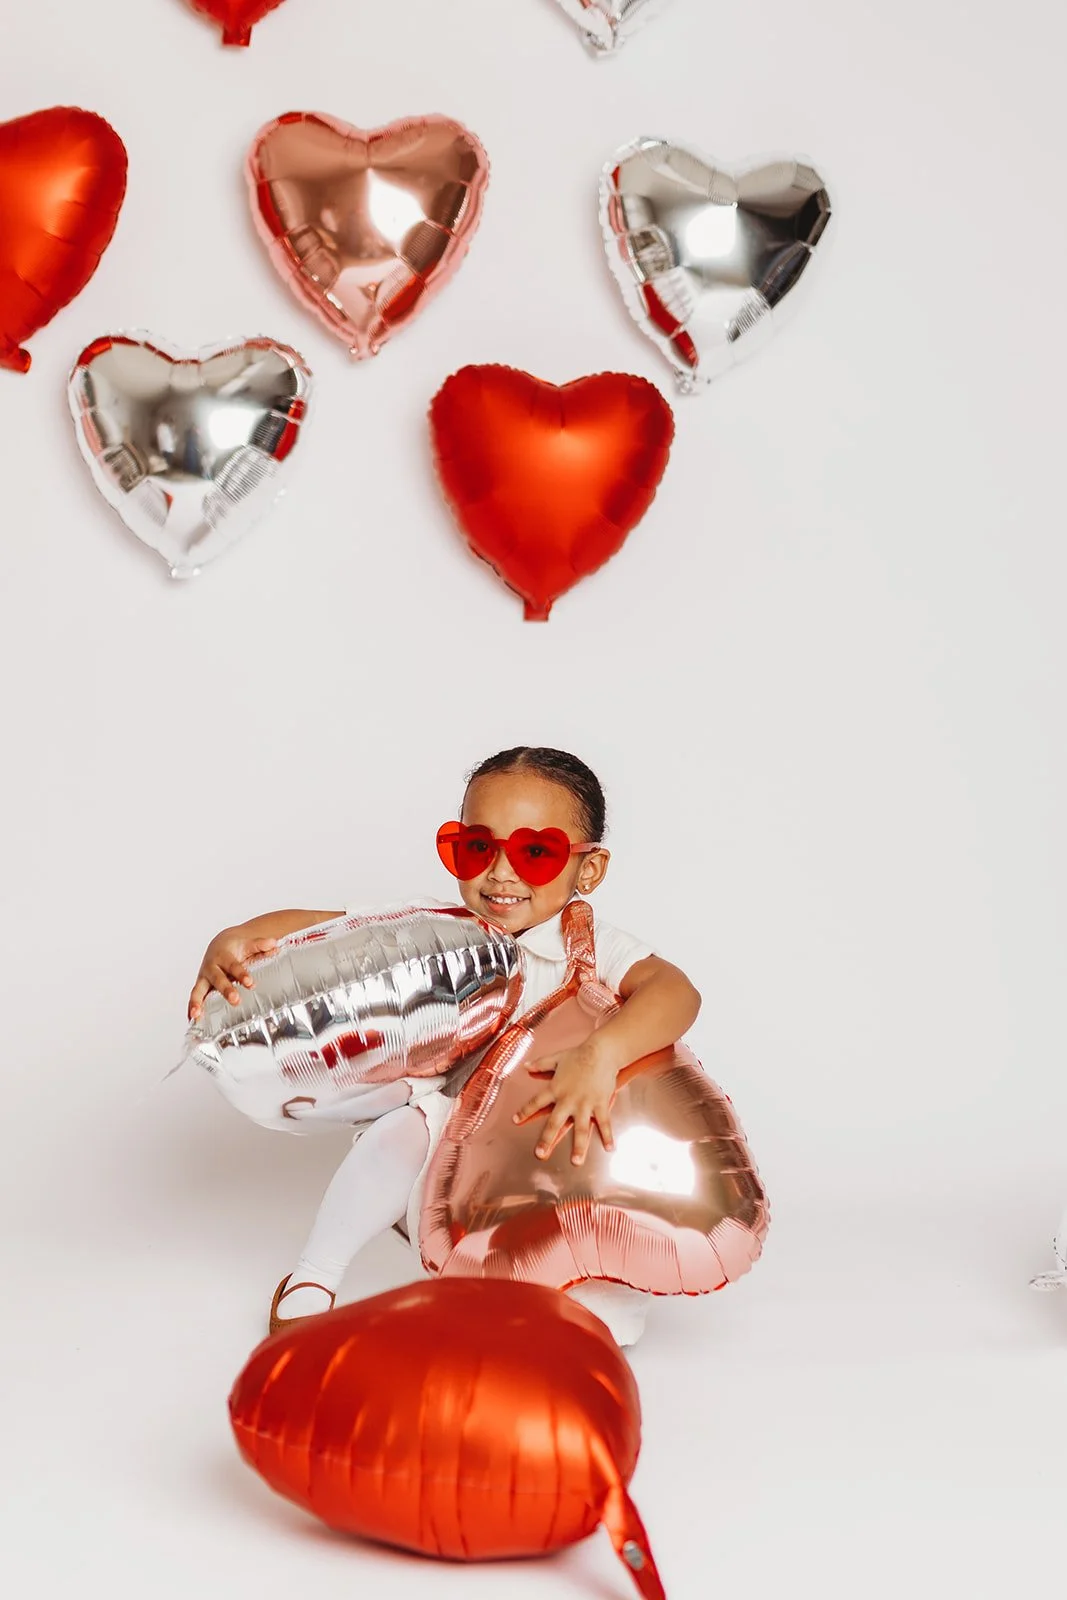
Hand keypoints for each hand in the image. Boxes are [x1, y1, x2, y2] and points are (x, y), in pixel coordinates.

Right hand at [187, 927, 278, 1020]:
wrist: (220, 945)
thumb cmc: (236, 947)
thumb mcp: (248, 944)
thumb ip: (260, 945)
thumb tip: (273, 943)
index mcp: (224, 956)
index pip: (233, 966)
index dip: (241, 974)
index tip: (250, 983)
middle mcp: (211, 967)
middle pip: (217, 979)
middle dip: (225, 990)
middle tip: (235, 1000)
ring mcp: (203, 978)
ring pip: (198, 989)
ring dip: (197, 1001)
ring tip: (197, 1014)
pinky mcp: (200, 987)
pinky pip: (194, 998)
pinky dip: (192, 1008)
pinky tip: (192, 1020)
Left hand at [512, 1038, 617, 1165]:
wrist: (602, 1052)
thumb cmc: (579, 1054)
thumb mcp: (556, 1058)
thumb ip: (541, 1064)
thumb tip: (525, 1066)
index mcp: (556, 1088)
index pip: (536, 1102)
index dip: (525, 1111)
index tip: (515, 1121)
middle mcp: (568, 1100)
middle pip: (555, 1123)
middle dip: (547, 1140)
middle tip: (540, 1154)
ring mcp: (585, 1104)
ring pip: (581, 1129)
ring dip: (579, 1147)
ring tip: (576, 1161)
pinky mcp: (601, 1104)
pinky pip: (604, 1123)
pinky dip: (608, 1136)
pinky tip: (610, 1148)